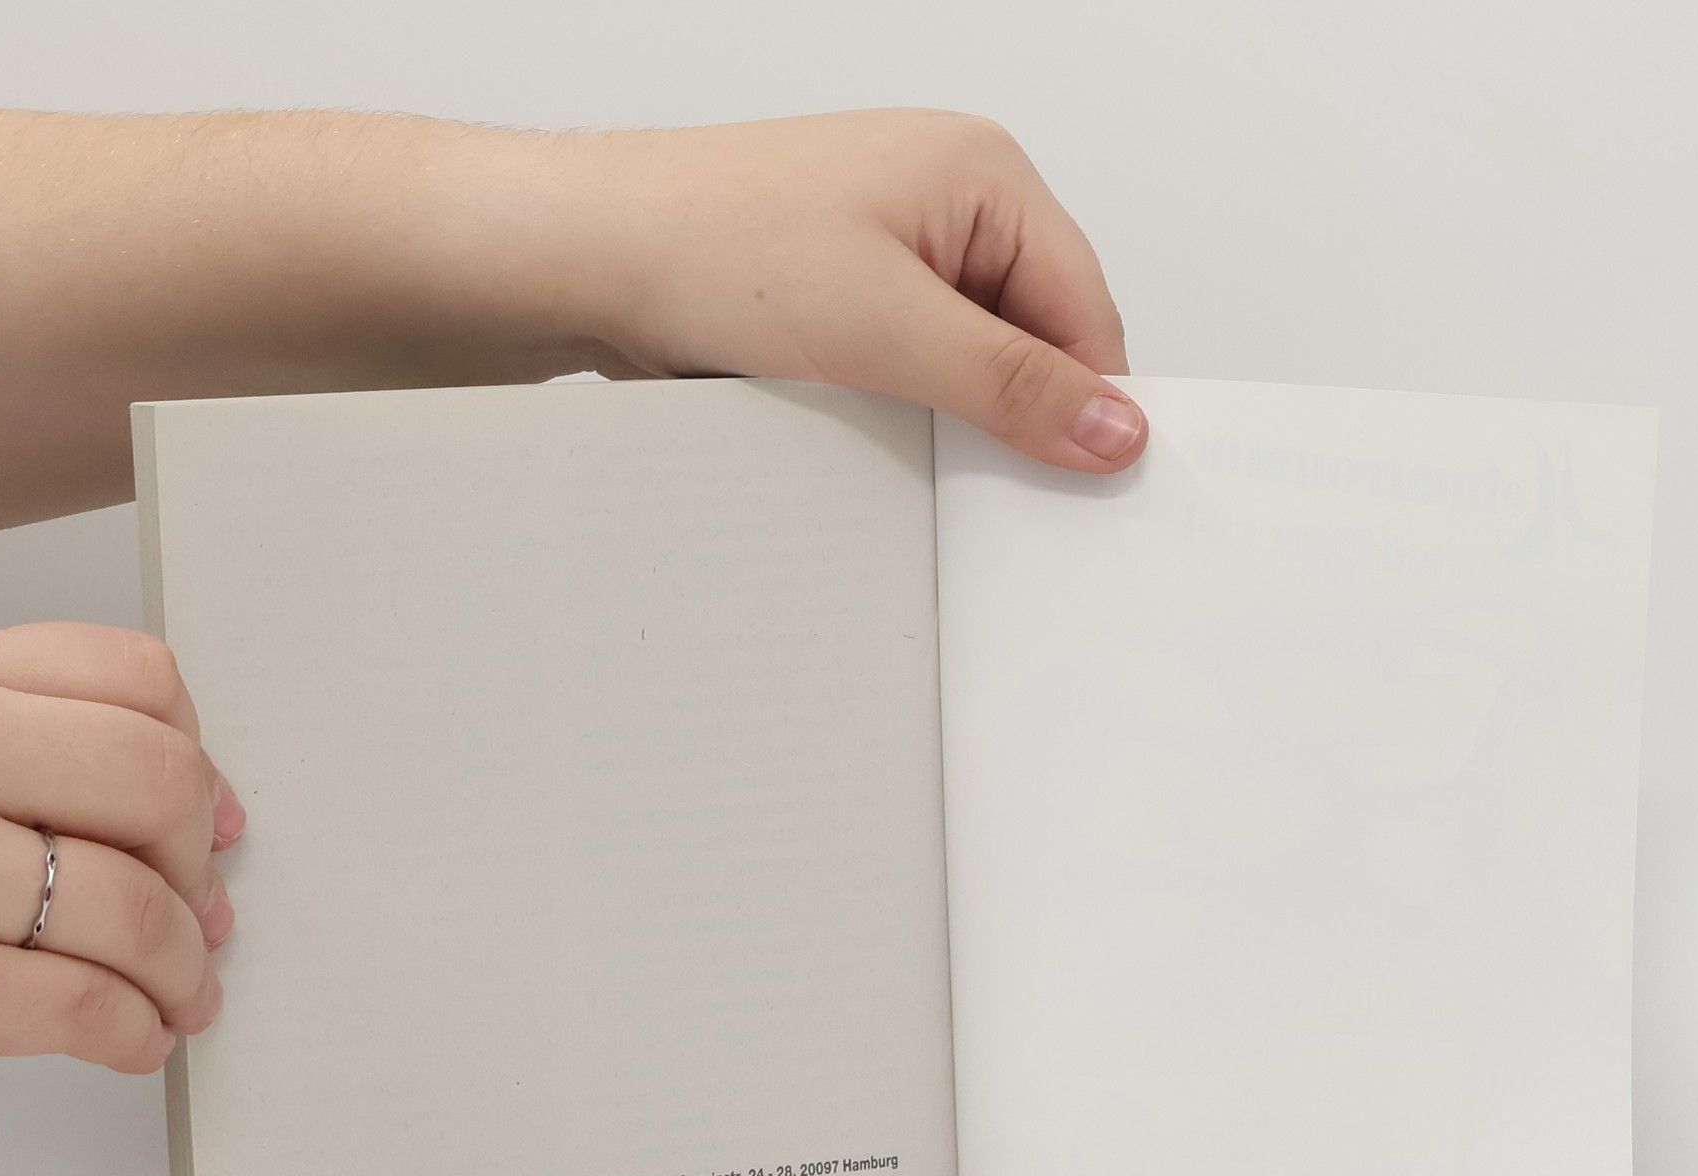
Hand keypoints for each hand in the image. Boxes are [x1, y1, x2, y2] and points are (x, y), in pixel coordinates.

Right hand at [0, 624, 240, 1072]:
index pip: (130, 676)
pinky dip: (138, 1031)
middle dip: (197, 864)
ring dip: (185, 968)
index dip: (197, 755)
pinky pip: (89, 1004)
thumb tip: (194, 811)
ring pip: (138, 907)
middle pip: (156, 784)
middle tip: (200, 913)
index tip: (212, 813)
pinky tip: (136, 1038)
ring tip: (183, 993)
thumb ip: (11, 745)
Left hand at [567, 111, 1148, 472]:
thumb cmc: (708, 244)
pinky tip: (864, 426)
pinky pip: (908, 369)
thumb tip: (1113, 427)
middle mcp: (944, 201)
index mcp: (981, 173)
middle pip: (1033, 336)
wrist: (584, 256)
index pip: (1086, 306)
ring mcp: (890, 247)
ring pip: (967, 361)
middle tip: (987, 477)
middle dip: (1013, 409)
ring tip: (898, 429)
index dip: (1089, 399)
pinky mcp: (842, 294)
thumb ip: (1012, 384)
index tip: (1086, 479)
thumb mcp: (888, 329)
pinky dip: (898, 409)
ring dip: (947, 413)